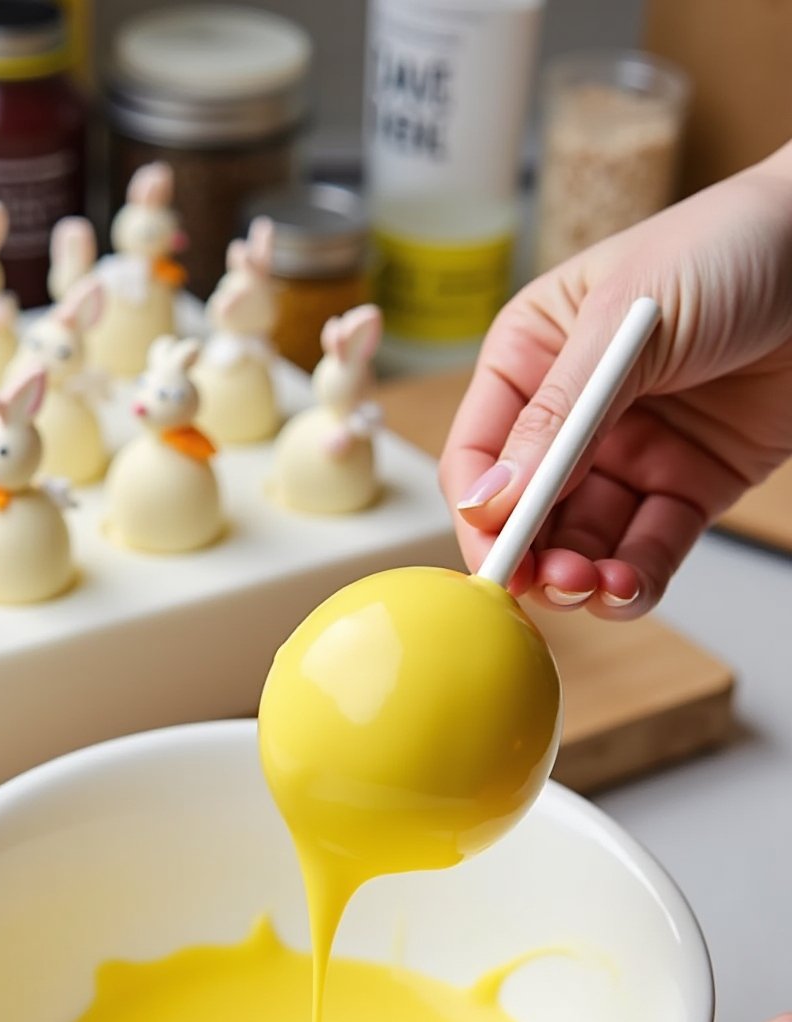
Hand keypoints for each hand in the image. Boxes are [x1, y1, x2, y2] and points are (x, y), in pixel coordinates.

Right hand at [442, 145, 791, 617]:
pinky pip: (649, 548)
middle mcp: (574, 413)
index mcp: (533, 355)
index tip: (495, 553)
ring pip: (585, 539)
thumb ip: (560, 415)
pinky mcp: (689, 485)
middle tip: (548, 582)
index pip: (481, 450)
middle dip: (533, 554)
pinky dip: (635, 578)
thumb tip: (494, 498)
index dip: (482, 509)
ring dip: (581, 576)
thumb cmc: (729, 246)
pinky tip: (628, 587)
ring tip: (594, 587)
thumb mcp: (626, 320)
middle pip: (528, 509)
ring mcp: (631, 452)